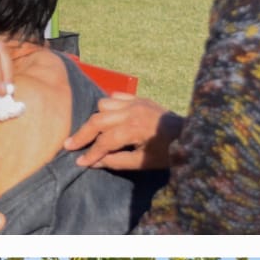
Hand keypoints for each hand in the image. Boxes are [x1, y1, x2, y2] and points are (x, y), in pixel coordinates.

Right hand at [62, 93, 182, 170]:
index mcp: (133, 128)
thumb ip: (116, 162)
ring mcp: (135, 102)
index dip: (90, 154)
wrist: (190, 135)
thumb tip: (94, 163)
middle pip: (97, 120)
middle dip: (82, 134)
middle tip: (69, 145)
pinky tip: (106, 117)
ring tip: (90, 133)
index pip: (104, 142)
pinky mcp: (138, 98)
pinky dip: (107, 106)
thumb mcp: (142, 163)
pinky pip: (115, 96)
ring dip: (95, 119)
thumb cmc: (167, 153)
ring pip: (103, 104)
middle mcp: (131, 111)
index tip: (79, 163)